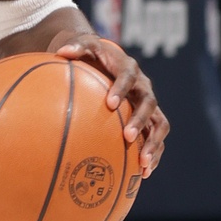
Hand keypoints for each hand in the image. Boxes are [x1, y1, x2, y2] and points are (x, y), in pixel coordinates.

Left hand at [48, 31, 169, 176]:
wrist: (109, 60)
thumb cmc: (94, 55)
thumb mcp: (85, 47)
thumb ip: (76, 48)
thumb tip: (61, 52)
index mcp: (129, 69)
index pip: (128, 77)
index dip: (121, 89)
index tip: (110, 104)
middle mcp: (144, 87)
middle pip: (149, 103)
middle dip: (140, 120)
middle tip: (128, 136)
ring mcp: (149, 105)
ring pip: (159, 124)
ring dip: (153, 143)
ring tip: (144, 163)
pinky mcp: (150, 120)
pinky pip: (156, 138)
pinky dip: (154, 154)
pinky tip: (144, 174)